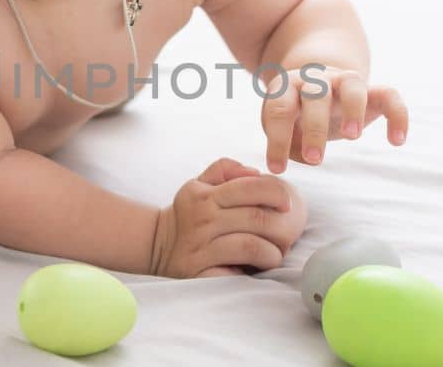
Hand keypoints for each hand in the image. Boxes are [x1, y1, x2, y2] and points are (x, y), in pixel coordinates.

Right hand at [150, 158, 307, 277]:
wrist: (155, 244)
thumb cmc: (188, 213)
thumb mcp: (199, 183)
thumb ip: (226, 169)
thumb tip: (255, 172)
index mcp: (206, 195)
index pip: (250, 187)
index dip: (277, 193)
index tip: (288, 205)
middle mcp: (203, 219)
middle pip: (257, 219)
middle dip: (283, 229)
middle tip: (287, 236)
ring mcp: (200, 248)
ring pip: (251, 247)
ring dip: (272, 253)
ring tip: (274, 255)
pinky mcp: (199, 274)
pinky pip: (236, 274)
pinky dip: (252, 273)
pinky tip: (254, 270)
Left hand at [261, 67, 408, 172]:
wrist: (317, 85)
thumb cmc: (294, 114)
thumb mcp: (280, 126)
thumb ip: (287, 141)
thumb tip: (305, 157)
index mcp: (287, 87)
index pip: (280, 109)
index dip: (277, 139)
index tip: (277, 168)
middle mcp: (316, 79)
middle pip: (316, 95)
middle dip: (314, 128)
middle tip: (313, 159)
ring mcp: (345, 81)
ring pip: (352, 86)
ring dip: (353, 109)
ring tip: (352, 137)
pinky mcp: (372, 90)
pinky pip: (390, 95)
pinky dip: (398, 115)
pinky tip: (397, 141)